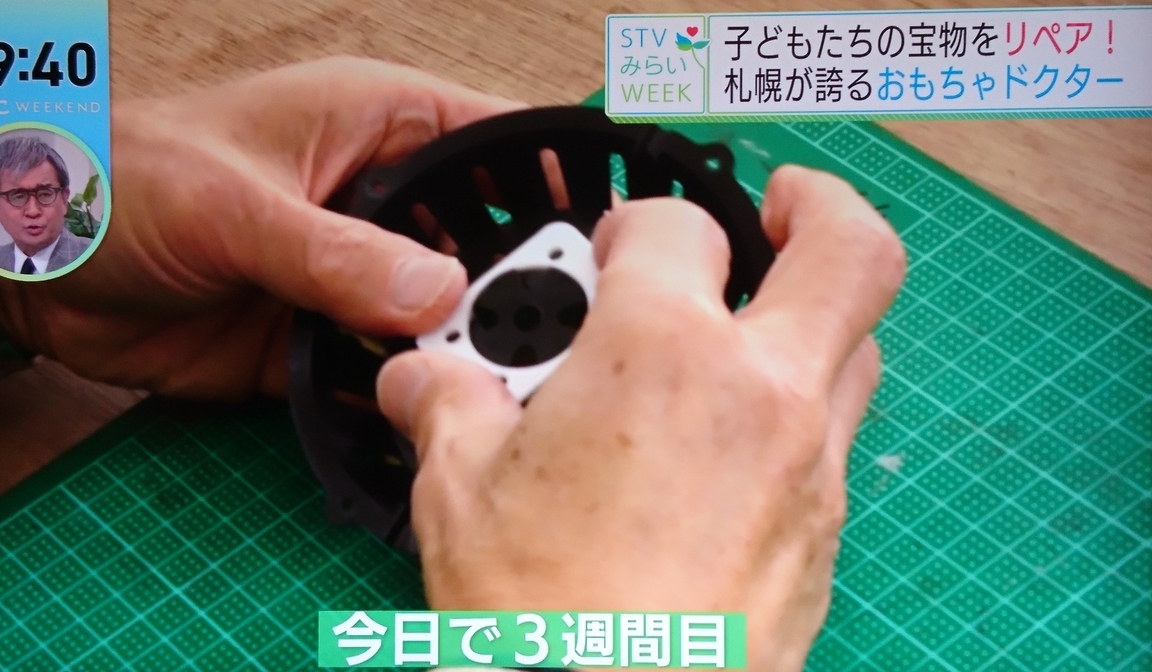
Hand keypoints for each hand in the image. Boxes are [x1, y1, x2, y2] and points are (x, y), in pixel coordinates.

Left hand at [0, 57, 520, 397]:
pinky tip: (441, 414)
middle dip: (521, 280)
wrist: (26, 263)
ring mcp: (355, 274)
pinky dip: (413, 390)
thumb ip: (336, 253)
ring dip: (469, 345)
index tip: (604, 234)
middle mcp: (381, 201)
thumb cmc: (120, 177)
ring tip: (509, 382)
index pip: (493, 140)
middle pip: (486, 237)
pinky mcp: (323, 339)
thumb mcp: (235, 205)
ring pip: (444, 311)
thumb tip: (437, 295)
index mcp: (376, 126)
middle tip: (559, 332)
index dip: (554, 178)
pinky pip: (389, 366)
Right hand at [376, 166, 906, 670]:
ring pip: (856, 342)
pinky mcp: (827, 529)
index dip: (633, 225)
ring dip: (811, 314)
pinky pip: (837, 433)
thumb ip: (445, 405)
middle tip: (774, 209)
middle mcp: (760, 390)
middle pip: (850, 250)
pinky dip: (798, 407)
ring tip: (746, 329)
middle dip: (817, 207)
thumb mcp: (460, 494)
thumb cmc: (547, 621)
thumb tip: (420, 380)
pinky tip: (728, 442)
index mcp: (663, 351)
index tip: (604, 256)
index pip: (674, 224)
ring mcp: (810, 461)